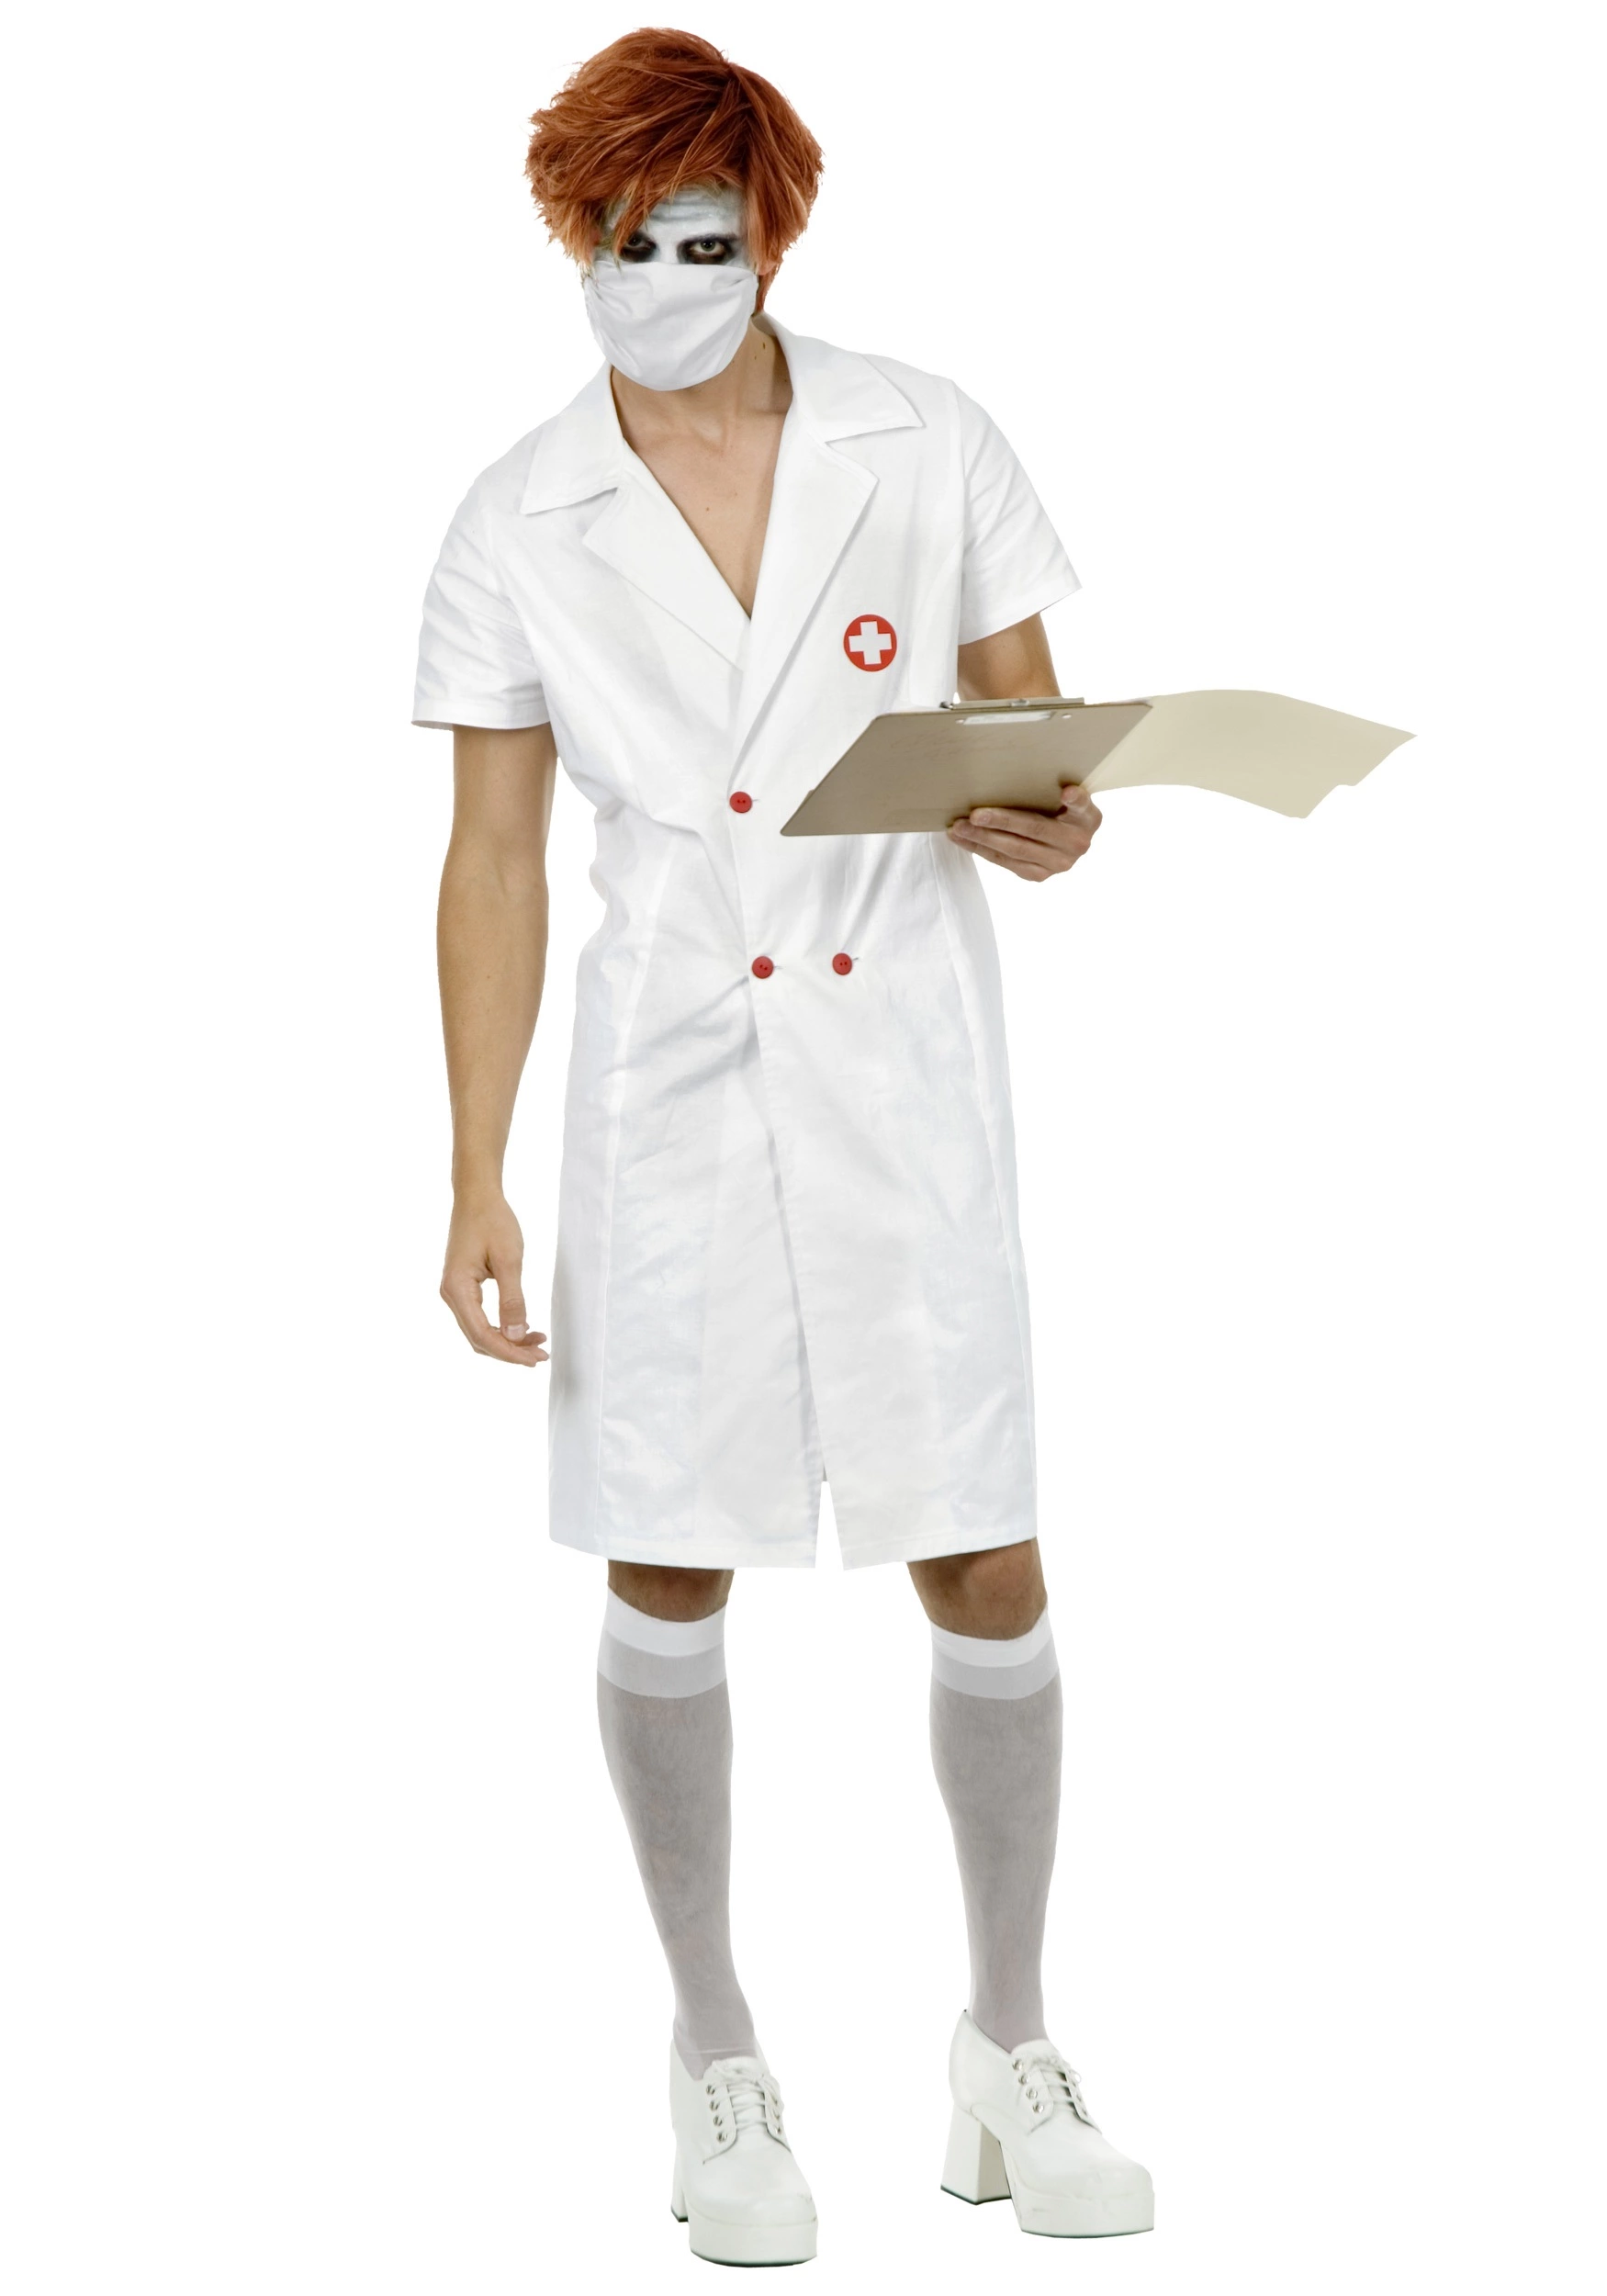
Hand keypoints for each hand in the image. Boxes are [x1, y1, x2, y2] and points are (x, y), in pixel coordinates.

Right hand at [440, 1192, 548, 1364]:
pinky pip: (479, 1317)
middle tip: (541, 1354)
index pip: (481, 1334)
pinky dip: (500, 1327)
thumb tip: (515, 1337)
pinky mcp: (462, 1287)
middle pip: (478, 1338)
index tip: (535, 1358)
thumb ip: (512, 1300)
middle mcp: (450, 1294)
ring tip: (537, 1343)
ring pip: (478, 1330)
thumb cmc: (492, 1221)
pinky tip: (522, 1328)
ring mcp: (454, 1291)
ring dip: (506, 1341)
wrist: (476, 1196)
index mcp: (457, 1289)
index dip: (509, 1352)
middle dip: (510, 1351)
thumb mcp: (509, 1260)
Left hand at [946, 785, 1102, 880]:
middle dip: (1000, 823)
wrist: (1068, 837)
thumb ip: (1067, 790)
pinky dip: (982, 850)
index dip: (1075, 800)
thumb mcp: (1070, 795)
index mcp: (1088, 818)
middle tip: (973, 815)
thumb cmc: (1061, 807)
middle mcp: (1077, 844)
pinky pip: (1006, 863)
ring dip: (982, 839)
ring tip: (957, 828)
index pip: (1081, 806)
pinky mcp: (1040, 875)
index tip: (1067, 793)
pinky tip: (964, 840)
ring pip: (1014, 851)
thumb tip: (1064, 790)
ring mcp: (1058, 864)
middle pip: (1034, 830)